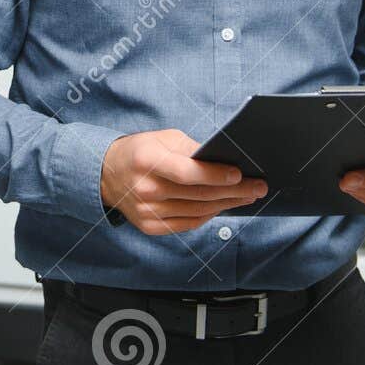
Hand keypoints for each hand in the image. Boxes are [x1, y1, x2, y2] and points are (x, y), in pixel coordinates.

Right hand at [100, 128, 267, 234]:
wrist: (106, 174)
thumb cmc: (140, 151)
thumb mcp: (163, 138)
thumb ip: (191, 149)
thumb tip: (223, 161)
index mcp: (147, 161)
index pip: (188, 173)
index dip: (216, 175)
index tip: (240, 175)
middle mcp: (146, 189)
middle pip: (199, 194)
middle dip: (234, 191)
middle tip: (258, 187)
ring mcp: (148, 211)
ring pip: (198, 211)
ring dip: (227, 204)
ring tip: (247, 196)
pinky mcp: (150, 226)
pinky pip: (188, 223)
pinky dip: (209, 215)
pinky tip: (223, 206)